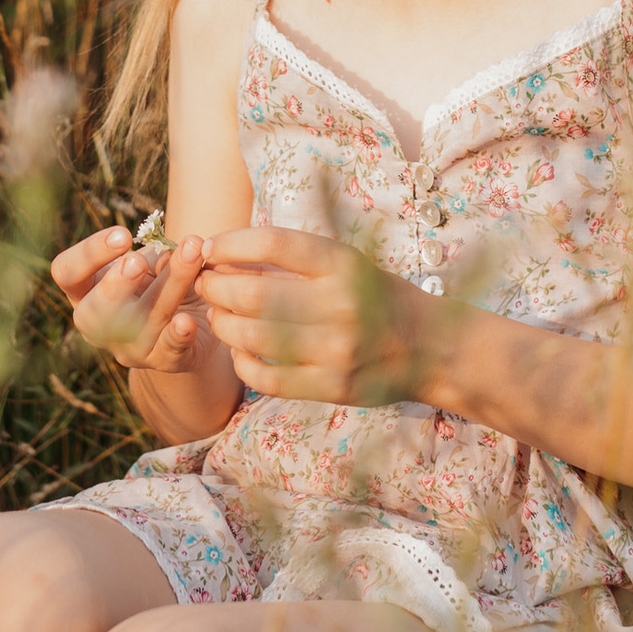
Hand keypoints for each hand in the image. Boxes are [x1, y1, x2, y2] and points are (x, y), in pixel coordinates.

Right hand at [51, 223, 215, 373]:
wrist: (192, 321)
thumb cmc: (158, 280)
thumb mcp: (150, 261)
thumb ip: (155, 254)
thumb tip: (171, 254)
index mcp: (84, 292)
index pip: (67, 274)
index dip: (89, 253)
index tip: (124, 235)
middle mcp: (97, 326)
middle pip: (92, 312)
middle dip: (115, 285)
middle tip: (138, 262)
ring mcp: (128, 349)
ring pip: (143, 321)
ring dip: (171, 284)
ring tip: (192, 254)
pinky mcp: (163, 361)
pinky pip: (169, 350)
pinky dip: (178, 335)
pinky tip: (186, 321)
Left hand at [192, 227, 436, 405]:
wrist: (428, 347)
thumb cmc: (376, 297)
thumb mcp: (347, 263)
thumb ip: (295, 259)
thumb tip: (226, 254)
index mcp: (344, 265)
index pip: (273, 244)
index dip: (231, 243)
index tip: (209, 245)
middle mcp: (340, 306)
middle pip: (254, 294)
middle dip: (215, 285)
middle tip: (204, 282)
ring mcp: (336, 351)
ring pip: (253, 337)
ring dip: (223, 323)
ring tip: (218, 314)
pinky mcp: (332, 388)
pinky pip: (268, 378)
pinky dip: (243, 363)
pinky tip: (239, 351)